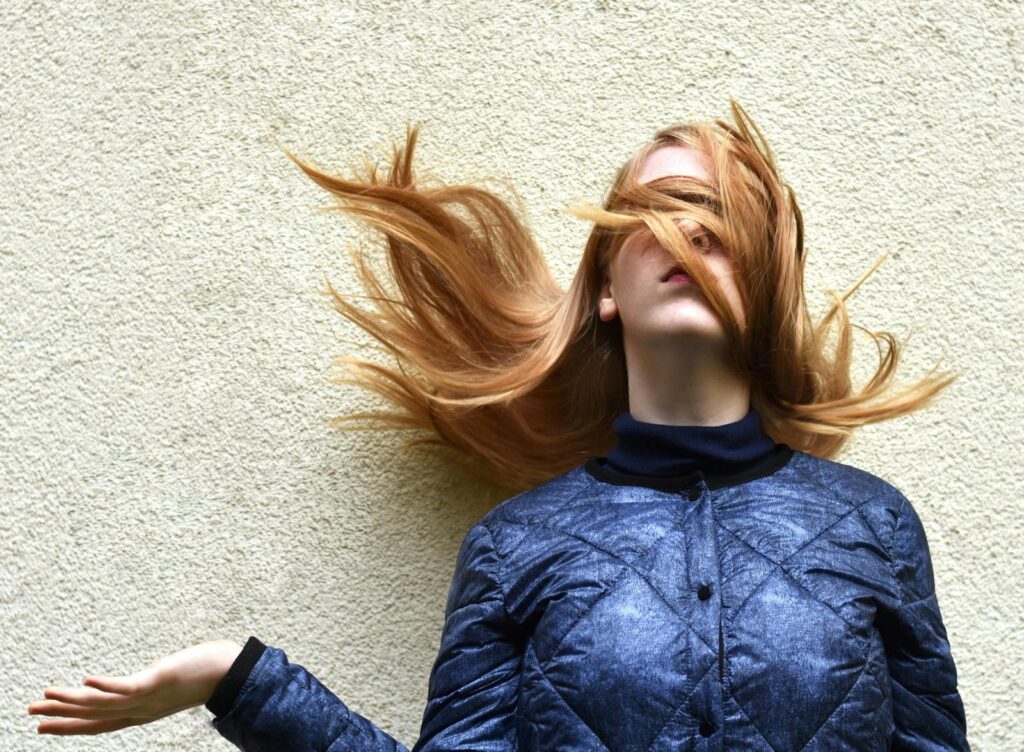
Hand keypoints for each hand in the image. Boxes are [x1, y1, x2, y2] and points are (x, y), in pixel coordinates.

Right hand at [28, 639, 242, 734]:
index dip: (71, 727)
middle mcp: (142, 710)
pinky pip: (127, 687)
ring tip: (45, 697)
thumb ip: (155, 683)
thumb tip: (148, 675)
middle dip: (60, 718)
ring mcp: (149, 697)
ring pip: (103, 704)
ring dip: (72, 701)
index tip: (44, 727)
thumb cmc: (206, 672)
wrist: (233, 673)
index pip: (100, 724)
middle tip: (31, 716)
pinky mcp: (159, 680)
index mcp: (142, 712)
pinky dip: (105, 685)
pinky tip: (86, 679)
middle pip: (94, 718)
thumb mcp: (172, 683)